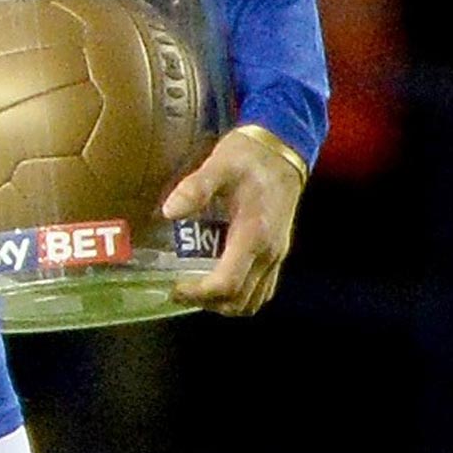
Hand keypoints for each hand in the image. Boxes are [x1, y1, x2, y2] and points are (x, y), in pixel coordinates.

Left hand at [161, 125, 304, 316]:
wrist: (282, 149)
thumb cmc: (249, 157)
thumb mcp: (219, 164)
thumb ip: (195, 188)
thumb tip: (169, 211)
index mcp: (254, 235)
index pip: (228, 283)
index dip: (199, 293)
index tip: (173, 287)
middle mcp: (269, 252)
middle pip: (240, 301)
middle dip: (207, 303)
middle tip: (179, 290)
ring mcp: (277, 255)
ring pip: (254, 300)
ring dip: (224, 303)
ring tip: (196, 287)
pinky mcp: (277, 252)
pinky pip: (262, 289)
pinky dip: (239, 295)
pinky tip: (217, 278)